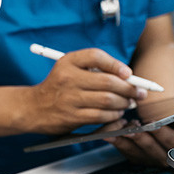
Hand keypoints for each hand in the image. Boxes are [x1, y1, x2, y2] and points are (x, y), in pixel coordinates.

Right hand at [25, 48, 145, 134]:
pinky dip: (114, 115)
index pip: (96, 56)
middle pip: (107, 81)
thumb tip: (129, 77)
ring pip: (107, 100)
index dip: (116, 64)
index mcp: (68, 62)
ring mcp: (69, 98)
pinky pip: (101, 116)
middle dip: (129, 88)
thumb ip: (95, 69)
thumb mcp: (70, 69)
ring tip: (128, 103)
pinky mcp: (72, 116)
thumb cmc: (60, 87)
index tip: (129, 73)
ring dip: (124, 103)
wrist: (33, 108)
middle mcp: (68, 78)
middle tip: (139, 93)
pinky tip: (117, 113)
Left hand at [107, 112, 173, 165]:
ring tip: (119, 128)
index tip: (154, 123)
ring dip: (126, 140)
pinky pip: (126, 152)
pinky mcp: (137, 159)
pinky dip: (117, 142)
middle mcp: (166, 157)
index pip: (172, 143)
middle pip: (153, 150)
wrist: (167, 128)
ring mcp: (150, 159)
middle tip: (133, 127)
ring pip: (137, 152)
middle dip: (142, 138)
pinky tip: (110, 133)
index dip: (162, 133)